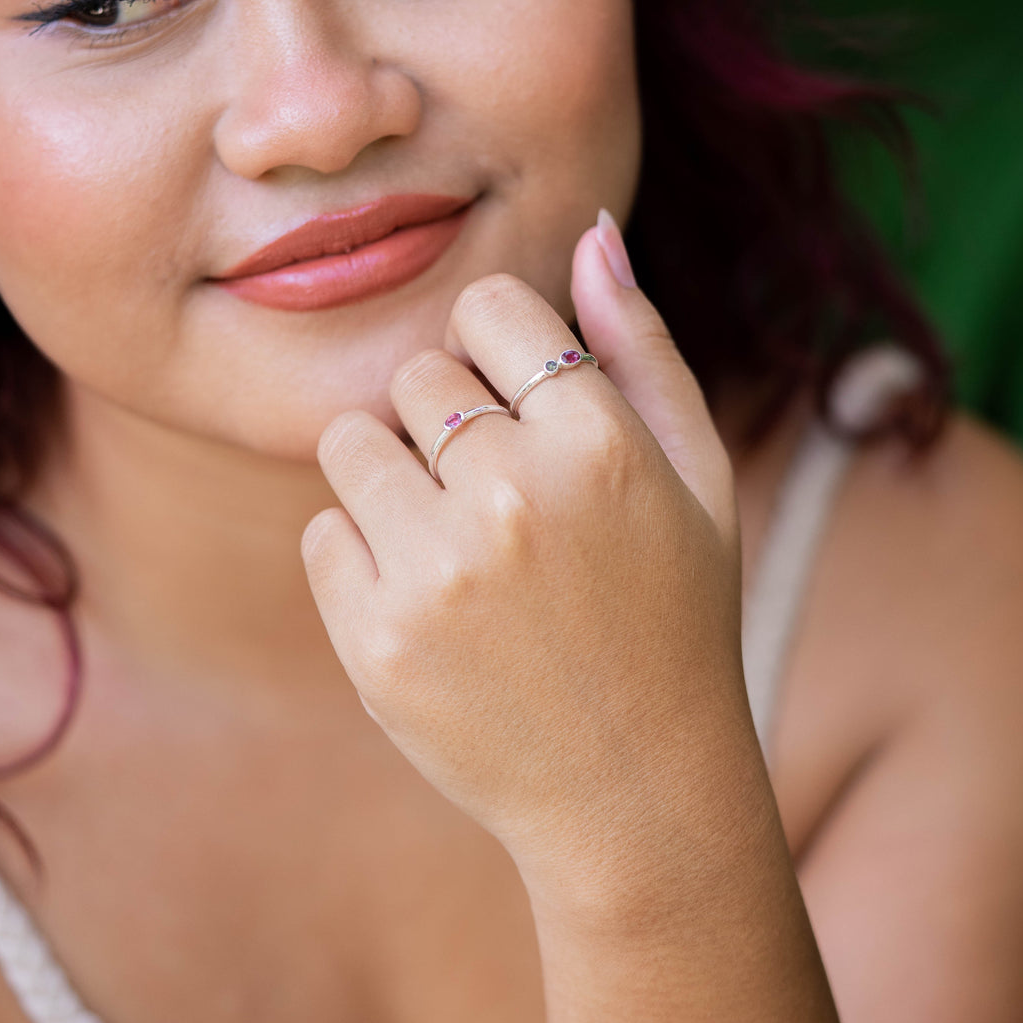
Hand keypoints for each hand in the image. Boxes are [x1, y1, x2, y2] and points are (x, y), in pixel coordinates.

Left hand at [302, 213, 751, 916]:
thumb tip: (590, 231)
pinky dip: (362, 551)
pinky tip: (429, 599)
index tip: (518, 401)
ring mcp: (436, 574)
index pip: (487, 307)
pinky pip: (325, 529)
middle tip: (498, 492)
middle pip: (417, 374)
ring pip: (351, 441)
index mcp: (601, 444)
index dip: (498, 348)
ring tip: (457, 538)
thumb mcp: (697, 474)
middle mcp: (514, 498)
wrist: (635, 791)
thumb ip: (641, 345)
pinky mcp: (374, 641)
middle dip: (448, 416)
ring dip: (393, 474)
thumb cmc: (674, 614)